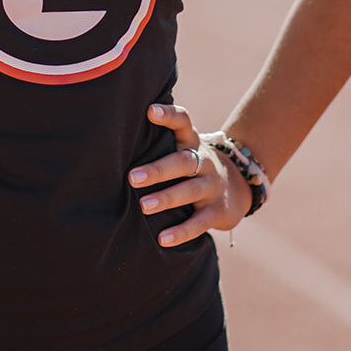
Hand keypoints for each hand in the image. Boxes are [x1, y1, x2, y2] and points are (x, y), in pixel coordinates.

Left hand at [129, 103, 251, 246]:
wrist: (238, 188)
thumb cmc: (192, 166)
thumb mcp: (182, 149)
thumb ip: (158, 141)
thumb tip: (111, 137)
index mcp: (191, 142)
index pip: (183, 122)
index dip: (169, 115)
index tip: (150, 111)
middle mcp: (204, 161)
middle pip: (183, 161)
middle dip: (158, 169)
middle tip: (132, 177)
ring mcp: (212, 186)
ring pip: (191, 191)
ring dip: (167, 198)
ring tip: (144, 206)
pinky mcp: (217, 212)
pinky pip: (200, 222)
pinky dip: (182, 232)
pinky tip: (163, 239)